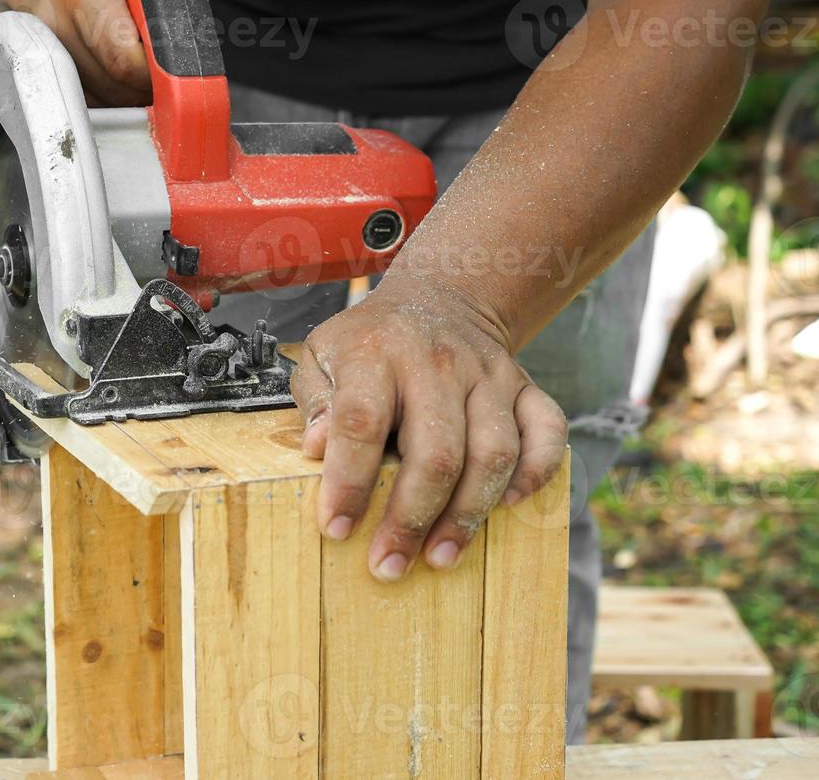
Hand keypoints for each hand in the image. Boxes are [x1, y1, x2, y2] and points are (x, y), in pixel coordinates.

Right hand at [8, 0, 221, 105]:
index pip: (122, 52)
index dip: (157, 69)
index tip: (180, 66)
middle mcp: (59, 23)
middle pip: (115, 81)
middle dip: (151, 84)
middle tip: (174, 72)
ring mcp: (52, 51)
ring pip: (103, 97)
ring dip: (135, 94)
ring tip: (153, 71)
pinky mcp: (52, 71)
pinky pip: (91, 101)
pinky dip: (116, 97)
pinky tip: (129, 78)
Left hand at [290, 278, 567, 580]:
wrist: (441, 298)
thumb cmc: (372, 342)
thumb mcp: (323, 358)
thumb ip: (316, 403)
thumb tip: (318, 448)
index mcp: (377, 355)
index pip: (362, 423)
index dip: (349, 481)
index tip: (336, 528)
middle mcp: (437, 363)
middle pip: (436, 452)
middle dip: (412, 518)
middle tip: (389, 564)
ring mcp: (488, 375)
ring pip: (493, 453)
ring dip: (468, 514)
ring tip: (440, 556)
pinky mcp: (525, 388)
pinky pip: (547, 434)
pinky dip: (535, 475)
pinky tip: (507, 506)